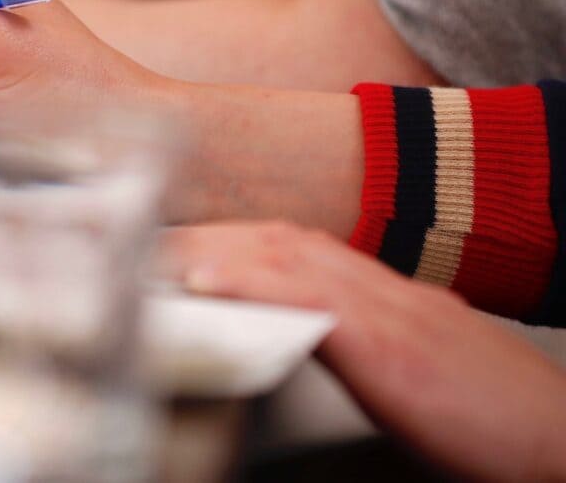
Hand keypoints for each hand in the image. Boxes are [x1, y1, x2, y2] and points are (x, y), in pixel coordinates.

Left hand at [167, 222, 565, 481]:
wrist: (561, 439)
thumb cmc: (492, 413)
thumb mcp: (415, 366)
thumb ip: (359, 342)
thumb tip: (304, 335)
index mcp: (384, 295)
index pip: (294, 248)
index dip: (234, 241)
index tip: (184, 246)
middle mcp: (381, 290)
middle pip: (280, 241)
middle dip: (212, 237)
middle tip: (153, 240)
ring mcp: (389, 311)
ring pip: (285, 256)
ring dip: (216, 249)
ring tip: (161, 256)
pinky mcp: (393, 347)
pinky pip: (311, 301)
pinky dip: (252, 283)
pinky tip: (206, 282)